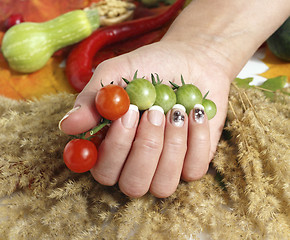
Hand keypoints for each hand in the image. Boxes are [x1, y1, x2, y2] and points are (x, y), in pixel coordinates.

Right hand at [59, 39, 230, 197]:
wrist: (193, 62)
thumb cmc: (151, 66)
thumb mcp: (117, 73)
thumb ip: (92, 99)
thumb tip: (66, 127)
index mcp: (112, 146)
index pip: (102, 171)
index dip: (113, 150)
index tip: (128, 114)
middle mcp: (135, 164)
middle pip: (132, 184)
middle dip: (145, 146)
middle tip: (154, 110)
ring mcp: (165, 168)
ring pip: (162, 185)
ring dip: (171, 144)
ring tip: (176, 109)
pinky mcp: (192, 164)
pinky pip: (194, 170)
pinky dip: (196, 139)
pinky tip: (194, 113)